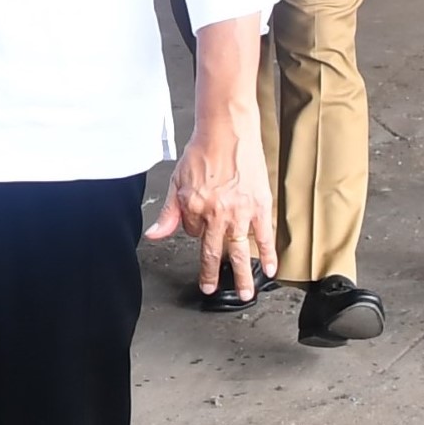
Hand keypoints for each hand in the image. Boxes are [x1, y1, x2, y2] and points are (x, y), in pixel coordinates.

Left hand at [148, 108, 277, 295]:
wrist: (227, 130)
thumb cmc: (203, 150)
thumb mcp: (177, 181)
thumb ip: (168, 213)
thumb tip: (155, 235)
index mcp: (194, 208)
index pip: (192, 232)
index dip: (195, 228)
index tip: (201, 223)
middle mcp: (216, 214)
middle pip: (213, 252)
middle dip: (211, 274)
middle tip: (213, 289)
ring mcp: (239, 212)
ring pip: (239, 251)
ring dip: (241, 275)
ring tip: (245, 293)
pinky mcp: (259, 206)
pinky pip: (263, 236)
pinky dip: (267, 254)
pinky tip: (269, 269)